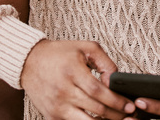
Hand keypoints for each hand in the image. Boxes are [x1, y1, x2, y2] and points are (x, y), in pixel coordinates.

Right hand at [20, 39, 134, 119]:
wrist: (29, 62)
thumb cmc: (59, 54)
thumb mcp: (85, 48)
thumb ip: (105, 62)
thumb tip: (116, 81)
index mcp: (72, 71)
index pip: (98, 91)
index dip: (116, 101)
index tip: (129, 105)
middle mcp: (63, 91)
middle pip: (96, 108)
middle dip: (116, 114)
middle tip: (130, 115)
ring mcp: (56, 106)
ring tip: (116, 119)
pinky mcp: (51, 116)